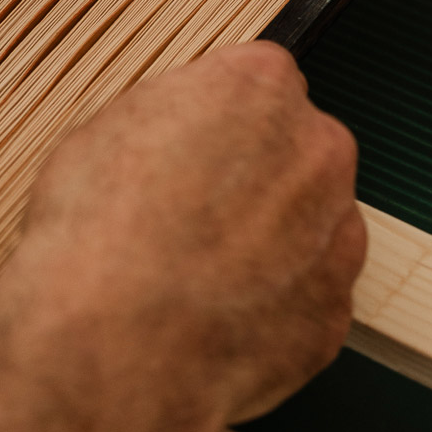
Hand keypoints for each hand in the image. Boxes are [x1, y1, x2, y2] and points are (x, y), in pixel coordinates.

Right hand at [0, 42, 365, 431]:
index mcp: (259, 88)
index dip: (218, 121)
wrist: (111, 349)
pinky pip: (308, 297)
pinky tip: (216, 320)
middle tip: (196, 216)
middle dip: (257, 176)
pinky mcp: (334, 313)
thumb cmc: (96, 236)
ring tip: (200, 277)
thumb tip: (181, 139)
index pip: (258, 82)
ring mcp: (335, 236)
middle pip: (298, 149)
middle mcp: (316, 151)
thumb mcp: (106, 133)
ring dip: (273, 242)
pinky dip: (275, 307)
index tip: (193, 149)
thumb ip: (172, 121)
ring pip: (312, 225)